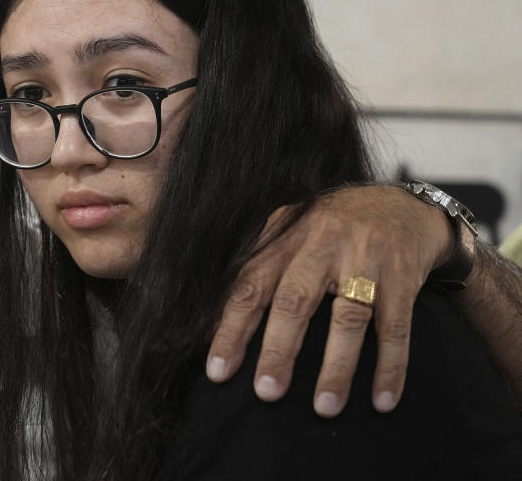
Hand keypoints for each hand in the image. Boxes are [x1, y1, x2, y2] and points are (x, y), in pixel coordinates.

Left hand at [205, 185, 451, 416]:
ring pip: (348, 316)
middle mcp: (322, 242)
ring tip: (324, 408)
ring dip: (336, 367)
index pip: (250, 285)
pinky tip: (382, 400)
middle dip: (278, 349)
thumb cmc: (333, 230)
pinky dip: (390, 365)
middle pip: (295, 299)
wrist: (403, 205)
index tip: (218, 372)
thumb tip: (208, 326)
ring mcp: (365, 257)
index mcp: (286, 237)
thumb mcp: (291, 236)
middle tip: (266, 393)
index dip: (232, 328)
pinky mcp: (404, 275)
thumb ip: (256, 271)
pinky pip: (396, 326)